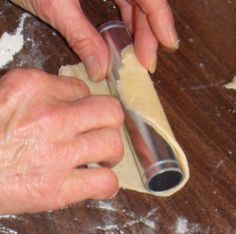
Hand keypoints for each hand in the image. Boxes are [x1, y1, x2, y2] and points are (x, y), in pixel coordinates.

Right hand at [0, 69, 123, 213]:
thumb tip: (72, 98)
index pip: (81, 88)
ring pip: (113, 144)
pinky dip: (108, 183)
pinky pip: (104, 182)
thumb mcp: (5, 95)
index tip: (77, 113)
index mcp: (32, 87)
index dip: (83, 102)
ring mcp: (57, 153)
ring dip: (112, 151)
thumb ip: (41, 93)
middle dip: (110, 121)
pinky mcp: (57, 189)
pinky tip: (100, 180)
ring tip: (103, 157)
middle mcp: (50, 116)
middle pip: (109, 111)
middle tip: (102, 130)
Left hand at [11, 0, 177, 76]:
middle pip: (144, 0)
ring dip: (137, 29)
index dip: (161, 20)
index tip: (167, 46)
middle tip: (145, 61)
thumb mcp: (54, 5)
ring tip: (136, 55)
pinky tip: (123, 38)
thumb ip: (80, 37)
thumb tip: (100, 69)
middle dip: (148, 32)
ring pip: (134, 1)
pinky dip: (125, 21)